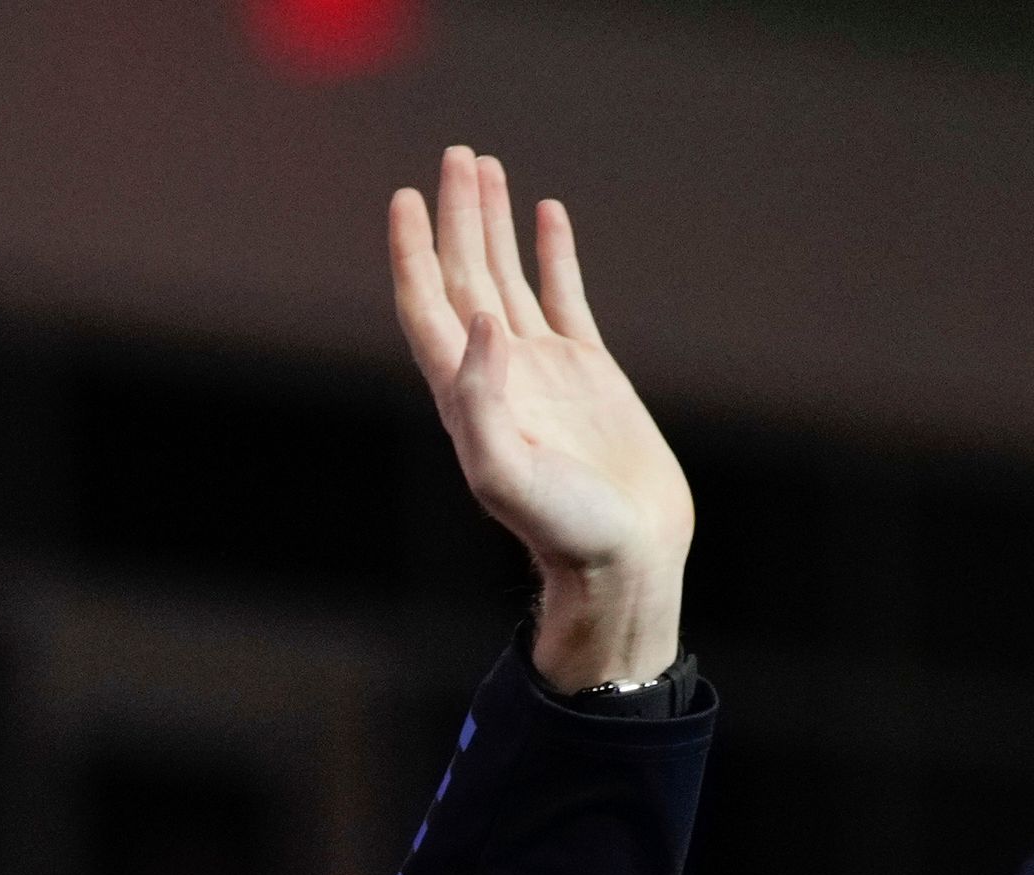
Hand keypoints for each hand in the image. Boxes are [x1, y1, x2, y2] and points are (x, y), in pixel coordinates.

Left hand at [389, 147, 693, 692]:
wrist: (627, 558)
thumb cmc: (566, 534)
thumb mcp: (509, 477)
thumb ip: (483, 402)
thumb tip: (480, 320)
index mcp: (467, 396)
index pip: (426, 307)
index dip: (411, 253)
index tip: (405, 198)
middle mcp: (496, 374)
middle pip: (462, 278)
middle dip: (455, 218)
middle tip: (455, 157)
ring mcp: (542, 370)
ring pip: (506, 278)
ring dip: (492, 225)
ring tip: (485, 167)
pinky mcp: (589, 372)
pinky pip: (565, 296)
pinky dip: (553, 254)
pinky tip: (546, 216)